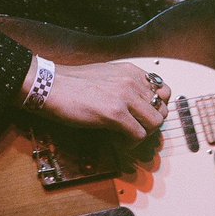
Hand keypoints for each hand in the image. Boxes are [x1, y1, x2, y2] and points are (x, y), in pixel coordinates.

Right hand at [36, 61, 172, 143]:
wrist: (50, 85)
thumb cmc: (73, 83)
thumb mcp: (106, 75)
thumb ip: (125, 85)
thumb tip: (137, 106)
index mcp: (132, 71)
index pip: (164, 92)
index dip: (156, 108)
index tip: (143, 117)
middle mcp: (132, 81)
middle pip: (162, 110)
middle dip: (151, 124)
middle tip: (135, 130)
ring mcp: (125, 97)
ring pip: (155, 123)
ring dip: (143, 134)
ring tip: (127, 136)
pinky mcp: (115, 113)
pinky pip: (138, 135)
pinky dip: (131, 143)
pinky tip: (118, 141)